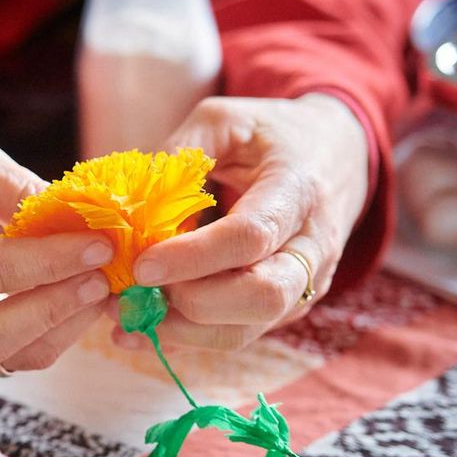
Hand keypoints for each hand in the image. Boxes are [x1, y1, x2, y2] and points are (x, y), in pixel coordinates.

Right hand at [0, 137, 113, 370]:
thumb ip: (14, 186)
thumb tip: (73, 214)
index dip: (49, 262)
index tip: (99, 246)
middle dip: (55, 309)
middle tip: (102, 279)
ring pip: (9, 354)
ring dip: (64, 325)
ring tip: (100, 287)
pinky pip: (16, 357)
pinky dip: (56, 333)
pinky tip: (81, 301)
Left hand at [115, 94, 367, 351]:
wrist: (334, 157)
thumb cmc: (271, 135)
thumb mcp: (225, 120)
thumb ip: (181, 155)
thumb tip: (131, 203)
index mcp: (298, 190)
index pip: (251, 237)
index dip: (194, 257)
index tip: (142, 264)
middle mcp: (312, 247)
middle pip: (260, 297)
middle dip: (190, 302)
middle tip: (132, 289)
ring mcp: (304, 284)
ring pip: (246, 330)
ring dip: (180, 330)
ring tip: (123, 313)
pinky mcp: (286, 308)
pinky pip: (235, 335)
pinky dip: (185, 337)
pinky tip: (139, 328)